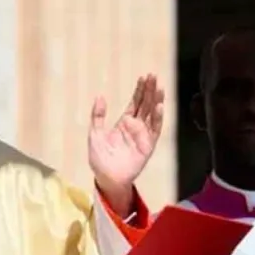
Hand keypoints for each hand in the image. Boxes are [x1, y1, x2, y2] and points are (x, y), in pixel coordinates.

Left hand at [88, 74, 164, 214]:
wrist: (107, 178)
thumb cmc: (100, 159)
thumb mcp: (94, 134)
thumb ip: (98, 116)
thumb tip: (100, 96)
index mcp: (123, 123)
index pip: (135, 103)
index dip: (140, 90)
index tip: (144, 77)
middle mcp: (136, 127)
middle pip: (145, 105)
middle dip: (150, 90)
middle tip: (154, 75)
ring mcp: (143, 136)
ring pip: (152, 114)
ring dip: (156, 101)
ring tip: (159, 87)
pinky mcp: (148, 146)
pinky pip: (155, 130)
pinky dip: (158, 118)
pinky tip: (160, 106)